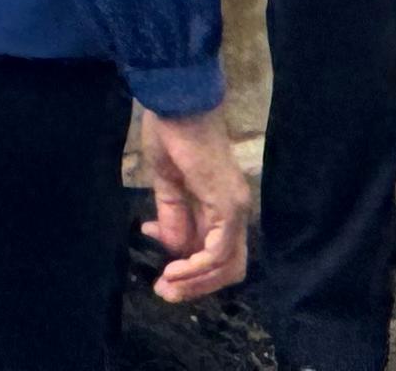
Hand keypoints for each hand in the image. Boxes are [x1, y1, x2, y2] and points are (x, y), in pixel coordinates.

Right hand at [136, 105, 253, 304]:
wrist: (176, 102)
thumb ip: (172, 215)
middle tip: (164, 292)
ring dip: (196, 282)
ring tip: (166, 285)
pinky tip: (173, 269)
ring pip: (228, 265)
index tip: (159, 270)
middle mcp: (236, 210)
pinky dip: (197, 268)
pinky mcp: (227, 205)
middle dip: (196, 285)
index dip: (190, 268)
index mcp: (221, 203)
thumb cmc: (170, 133)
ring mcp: (235, 208)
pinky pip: (218, 251)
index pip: (216, 251)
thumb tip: (172, 248)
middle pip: (229, 267)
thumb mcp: (166, 182)